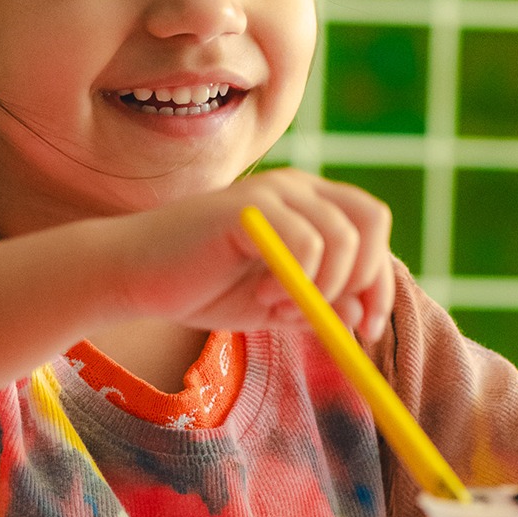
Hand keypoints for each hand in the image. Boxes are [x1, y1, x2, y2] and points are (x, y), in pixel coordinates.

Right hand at [111, 168, 394, 340]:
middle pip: (371, 220)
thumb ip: (320, 305)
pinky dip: (296, 283)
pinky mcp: (250, 206)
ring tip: (276, 304)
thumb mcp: (276, 304)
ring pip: (342, 239)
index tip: (369, 329)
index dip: (380, 279)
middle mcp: (297, 188)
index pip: (372, 226)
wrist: (137, 276)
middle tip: (335, 318)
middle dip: (365, 278)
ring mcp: (274, 191)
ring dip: (320, 287)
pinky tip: (261, 294)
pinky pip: (308, 245)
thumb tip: (364, 314)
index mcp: (308, 204)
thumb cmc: (204, 286)